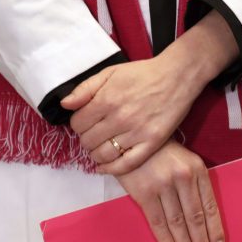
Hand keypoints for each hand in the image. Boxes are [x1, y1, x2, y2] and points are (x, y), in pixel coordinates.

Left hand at [61, 9, 239, 176]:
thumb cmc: (142, 73)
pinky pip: (126, 164)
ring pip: (103, 155)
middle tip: (93, 136)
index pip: (78, 124)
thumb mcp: (110, 73)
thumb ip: (85, 89)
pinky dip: (111, 169)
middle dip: (86, 140)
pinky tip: (104, 167)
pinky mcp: (151, 143)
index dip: (78, 125)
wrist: (177, 76)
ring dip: (95, 155)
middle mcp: (119, 118)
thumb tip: (64, 105)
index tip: (85, 123)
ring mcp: (136, 133)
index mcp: (106, 100)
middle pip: (88, 141)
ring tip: (99, 149)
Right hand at [113, 139, 225, 241]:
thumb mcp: (186, 162)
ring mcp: (163, 186)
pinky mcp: (144, 193)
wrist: (130, 141)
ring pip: (178, 223)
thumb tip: (204, 221)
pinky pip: (157, 221)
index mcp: (198, 171)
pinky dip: (166, 239)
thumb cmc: (162, 154)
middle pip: (195, 218)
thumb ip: (195, 185)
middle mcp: (183, 178)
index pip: (210, 206)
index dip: (215, 230)